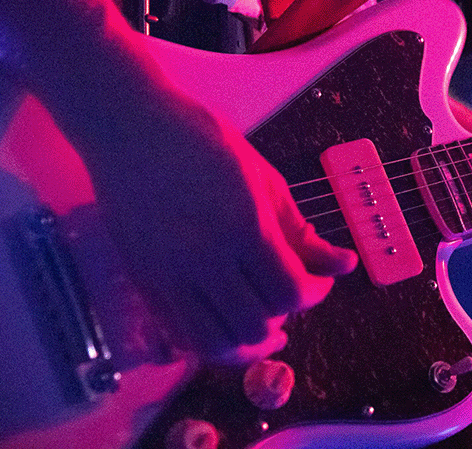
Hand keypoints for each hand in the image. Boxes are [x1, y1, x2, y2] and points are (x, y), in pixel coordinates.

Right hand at [85, 87, 355, 362]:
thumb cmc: (202, 141)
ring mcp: (166, 275)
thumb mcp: (264, 179)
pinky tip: (225, 316)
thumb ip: (299, 231)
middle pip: (255, 325)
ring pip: (213, 343)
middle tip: (289, 293)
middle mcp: (203, 259)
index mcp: (243, 227)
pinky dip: (208, 338)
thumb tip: (341, 265)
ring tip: (261, 320)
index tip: (318, 280)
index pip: (290, 293)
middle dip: (283, 316)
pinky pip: (179, 334)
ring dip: (245, 341)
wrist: (130, 127)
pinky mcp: (142, 281)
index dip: (314, 295)